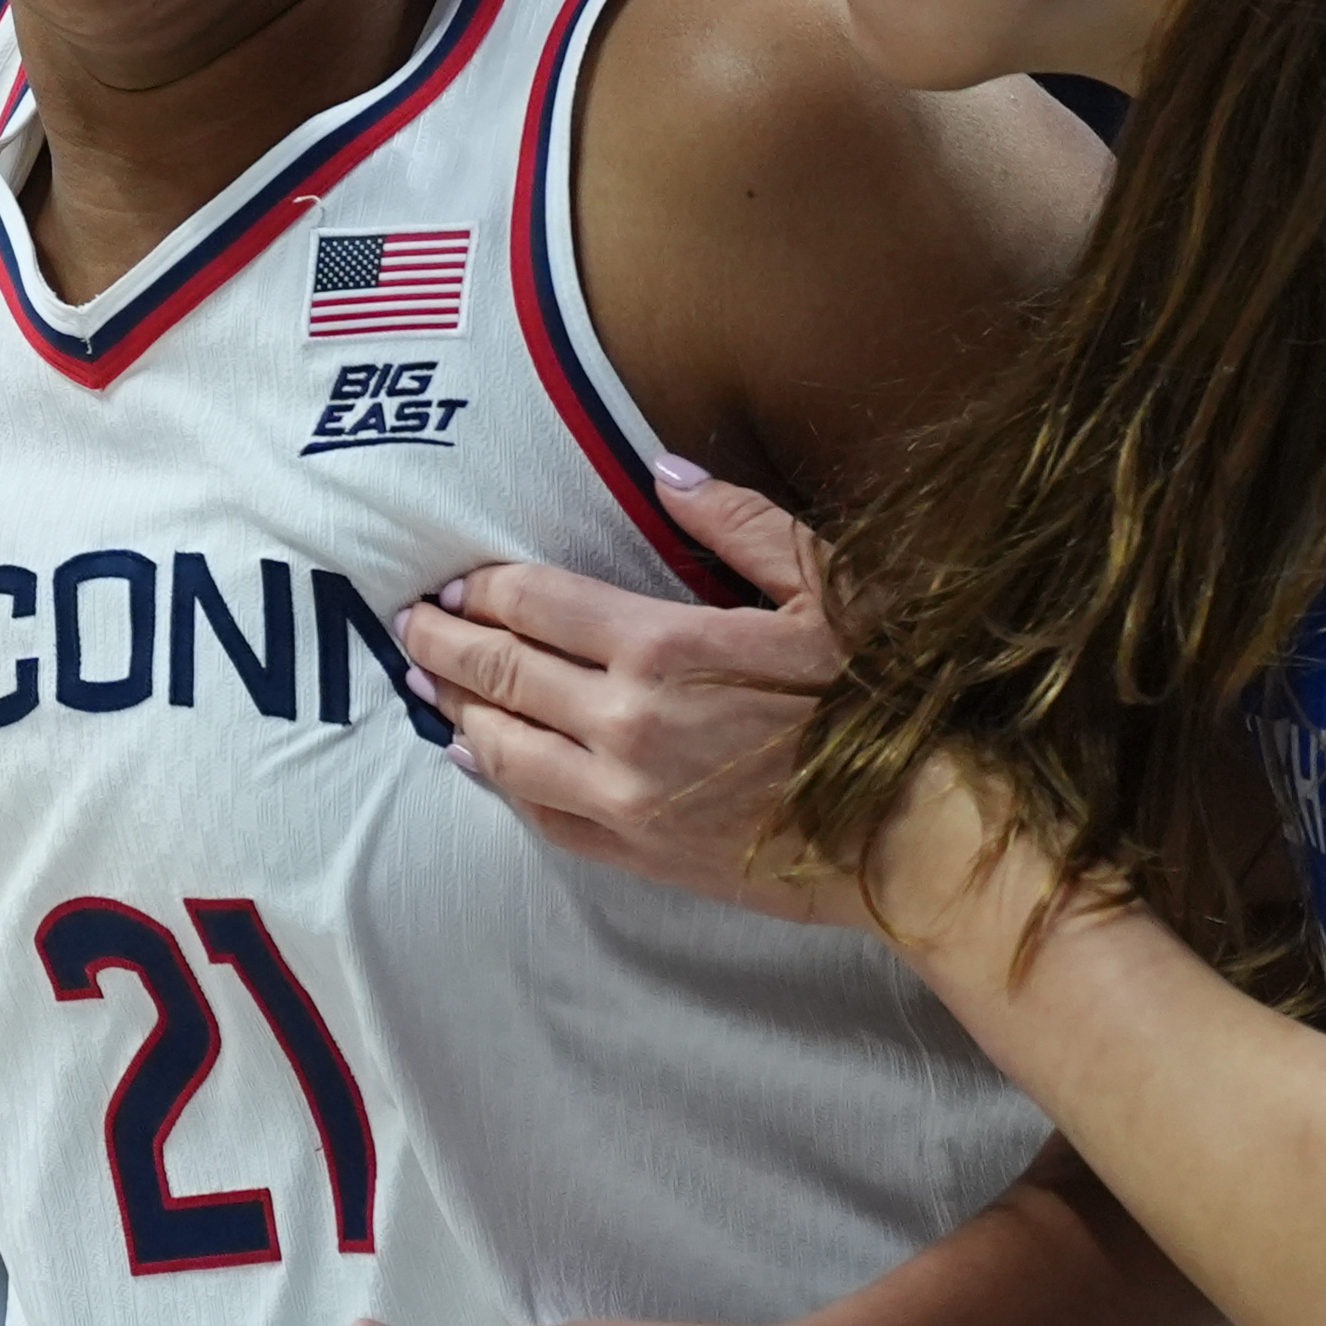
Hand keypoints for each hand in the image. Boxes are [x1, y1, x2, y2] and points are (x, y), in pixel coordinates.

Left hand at [400, 464, 858, 922]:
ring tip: (424, 680)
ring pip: (502, 748)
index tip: (455, 577)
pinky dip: (496, 782)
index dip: (483, 587)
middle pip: (500, 672)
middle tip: (409, 619)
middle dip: (443, 640)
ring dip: (453, 708)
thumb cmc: (883, 702)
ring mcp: (624, 796)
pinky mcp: (639, 853)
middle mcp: (625, 722)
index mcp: (664, 645)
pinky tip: (475, 760)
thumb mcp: (828, 588)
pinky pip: (540, 815)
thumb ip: (739, 523)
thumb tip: (665, 471)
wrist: (916, 835)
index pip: (535, 604)